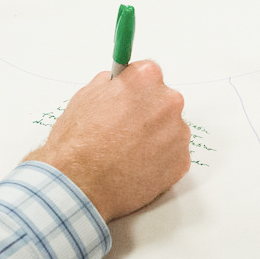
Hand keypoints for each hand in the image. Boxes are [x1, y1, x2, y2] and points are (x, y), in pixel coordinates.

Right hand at [26, 61, 191, 220]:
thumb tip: (118, 85)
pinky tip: (135, 167)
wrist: (80, 184)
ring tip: (126, 153)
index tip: (128, 98)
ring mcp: (178, 133)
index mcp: (145, 79)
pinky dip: (158, 161)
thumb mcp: (85, 97)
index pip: (148, 73)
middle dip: (147, 113)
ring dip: (154, 138)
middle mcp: (168, 102)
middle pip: (163, 101)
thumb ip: (110, 86)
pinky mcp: (181, 161)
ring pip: (169, 130)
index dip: (134, 89)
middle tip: (123, 130)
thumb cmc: (78, 143)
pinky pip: (172, 156)